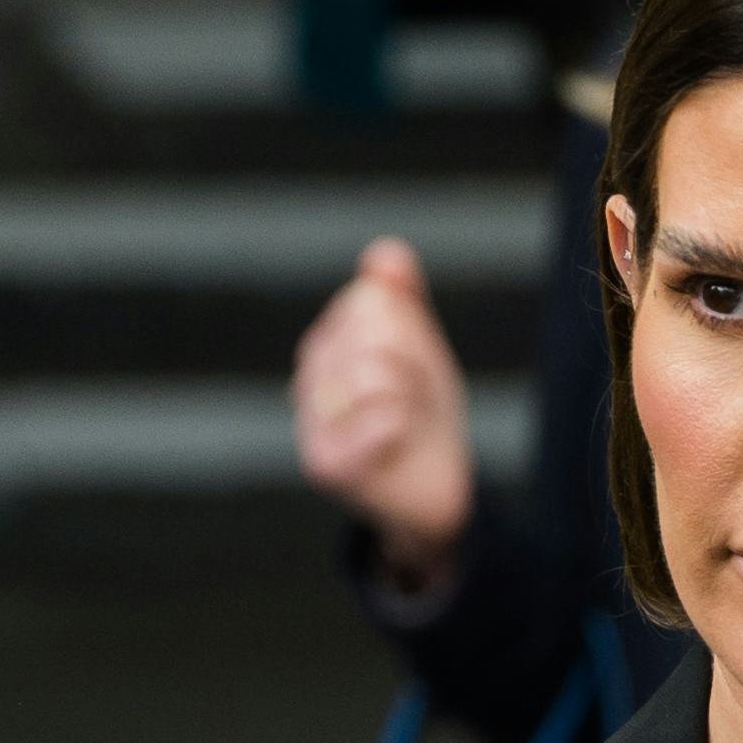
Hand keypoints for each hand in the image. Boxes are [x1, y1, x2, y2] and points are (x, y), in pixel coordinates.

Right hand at [293, 237, 474, 588]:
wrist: (434, 491)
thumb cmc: (423, 417)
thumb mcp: (419, 348)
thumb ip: (403, 298)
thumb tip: (385, 251)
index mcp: (326, 345)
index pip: (371, 300)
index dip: (412, 332)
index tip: (415, 369)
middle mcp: (308, 380)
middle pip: (374, 329)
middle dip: (416, 363)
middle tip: (415, 401)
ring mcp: (310, 424)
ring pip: (376, 369)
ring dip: (414, 395)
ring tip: (408, 422)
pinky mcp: (324, 464)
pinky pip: (383, 415)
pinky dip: (407, 427)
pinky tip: (399, 446)